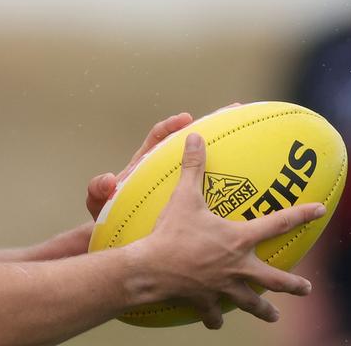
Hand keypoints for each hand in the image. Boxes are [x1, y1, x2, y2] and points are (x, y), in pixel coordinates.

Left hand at [86, 105, 246, 219]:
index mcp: (144, 165)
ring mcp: (176, 185)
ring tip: (253, 137)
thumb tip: (109, 179)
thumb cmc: (107, 216)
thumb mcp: (99, 202)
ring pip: (205, 163)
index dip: (170, 127)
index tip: (186, 119)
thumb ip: (98, 188)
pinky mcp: (188, 201)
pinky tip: (251, 189)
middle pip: (188, 142)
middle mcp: (162, 170)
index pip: (158, 139)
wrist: (115, 238)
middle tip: (233, 112)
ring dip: (227, 149)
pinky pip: (210, 190)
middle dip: (211, 124)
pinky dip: (229, 185)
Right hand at [137, 131, 325, 329]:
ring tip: (273, 316)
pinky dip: (215, 318)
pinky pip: (214, 314)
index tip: (321, 210)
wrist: (153, 269)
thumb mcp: (184, 197)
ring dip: (264, 311)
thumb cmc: (172, 233)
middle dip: (293, 285)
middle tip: (307, 288)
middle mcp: (238, 266)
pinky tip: (216, 321)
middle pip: (274, 279)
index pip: (278, 223)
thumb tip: (195, 137)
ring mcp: (224, 287)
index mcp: (239, 239)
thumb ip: (193, 167)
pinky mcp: (206, 302)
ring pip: (251, 303)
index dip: (302, 215)